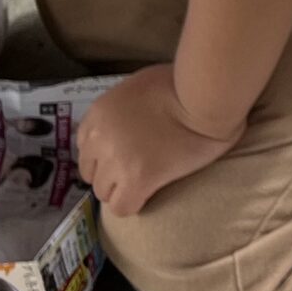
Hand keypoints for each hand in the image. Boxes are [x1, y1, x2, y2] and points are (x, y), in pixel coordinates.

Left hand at [78, 64, 237, 217]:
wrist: (206, 97)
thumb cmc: (183, 83)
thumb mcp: (141, 84)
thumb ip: (125, 105)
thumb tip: (131, 119)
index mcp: (99, 113)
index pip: (86, 148)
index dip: (105, 154)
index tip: (126, 152)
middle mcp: (100, 138)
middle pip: (92, 173)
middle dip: (111, 173)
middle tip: (138, 166)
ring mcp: (116, 160)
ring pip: (104, 192)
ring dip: (123, 189)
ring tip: (148, 180)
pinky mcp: (137, 179)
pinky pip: (123, 207)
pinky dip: (134, 203)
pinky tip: (150, 193)